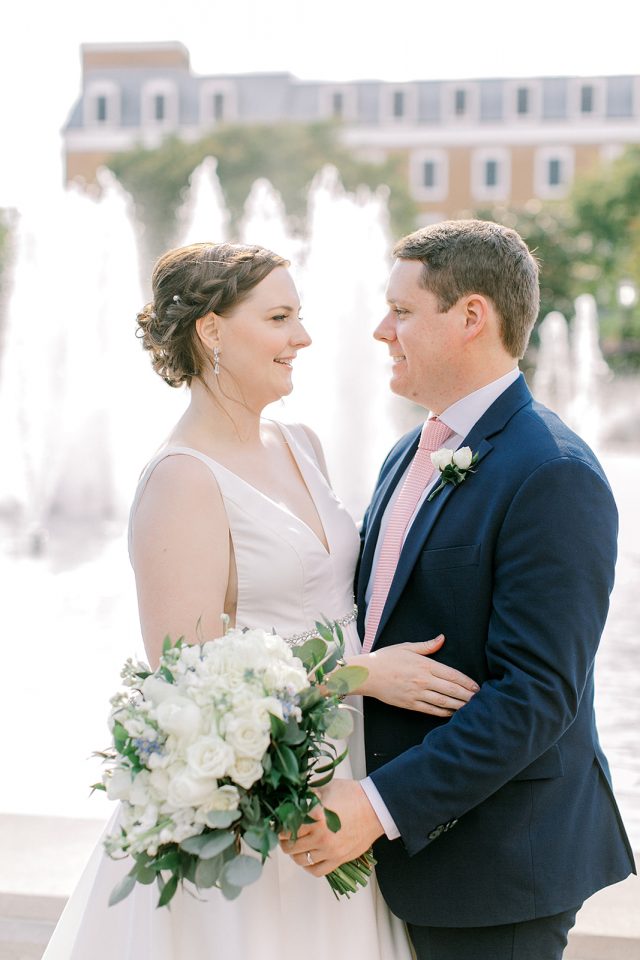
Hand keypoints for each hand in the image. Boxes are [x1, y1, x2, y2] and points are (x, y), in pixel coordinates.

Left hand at [279, 780, 383, 876]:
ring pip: (301, 859)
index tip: (279, 824)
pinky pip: (317, 871)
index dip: (280, 827)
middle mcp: (320, 836)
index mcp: (315, 816)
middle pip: (290, 845)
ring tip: (296, 845)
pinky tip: (308, 858)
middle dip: (284, 840)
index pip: (286, 828)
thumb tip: (292, 799)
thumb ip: (307, 795)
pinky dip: (308, 867)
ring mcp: (329, 850)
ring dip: (294, 853)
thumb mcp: (326, 788)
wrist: (375, 807)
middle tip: (285, 835)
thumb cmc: (352, 795)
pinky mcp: (339, 859)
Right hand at [348, 635, 479, 715]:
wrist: (367, 674)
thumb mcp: (407, 647)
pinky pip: (431, 710)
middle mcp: (423, 680)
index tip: (476, 687)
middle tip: (480, 699)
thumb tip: (442, 639)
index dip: (466, 682)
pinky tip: (452, 713)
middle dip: (467, 696)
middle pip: (451, 690)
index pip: (452, 674)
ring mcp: (417, 693)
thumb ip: (427, 645)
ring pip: (444, 702)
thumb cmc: (386, 658)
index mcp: (425, 665)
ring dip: (459, 705)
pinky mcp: (410, 704)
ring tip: (471, 708)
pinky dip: (444, 713)